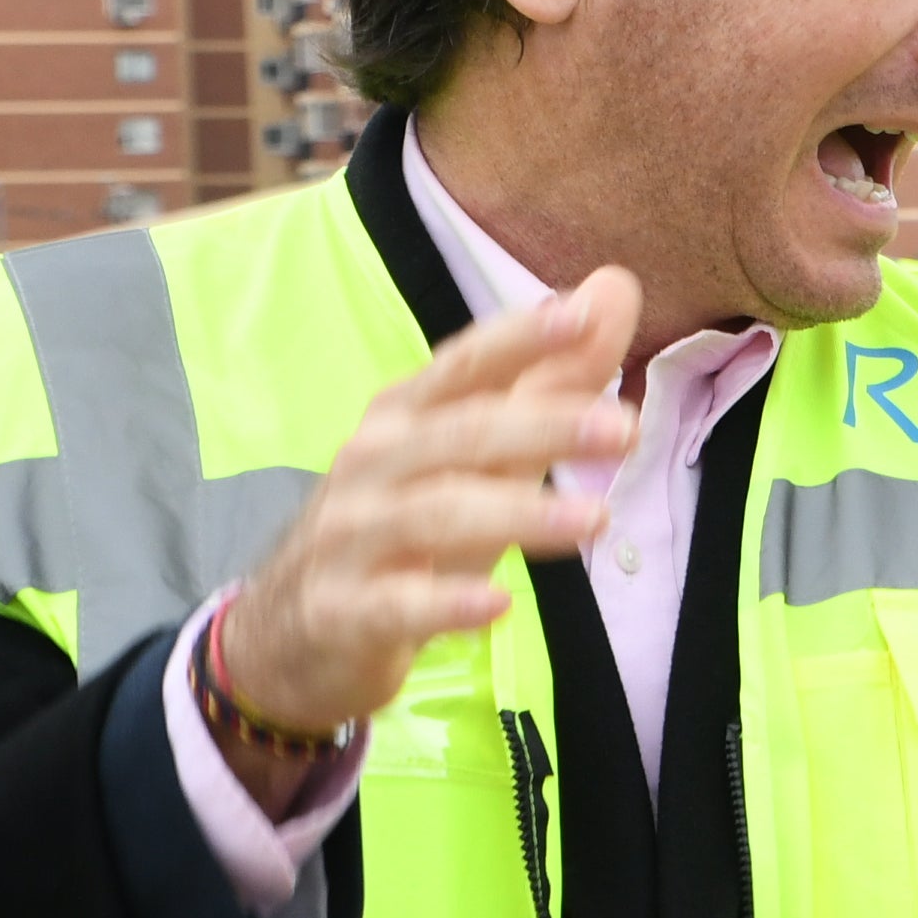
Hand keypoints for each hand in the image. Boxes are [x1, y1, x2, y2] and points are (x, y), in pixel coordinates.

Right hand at [224, 273, 647, 739]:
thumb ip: (551, 378)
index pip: (465, 367)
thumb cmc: (404, 521)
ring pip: (434, 513)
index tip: (583, 314)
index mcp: (407, 415)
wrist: (291, 629)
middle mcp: (373, 463)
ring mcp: (350, 535)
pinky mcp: (342, 610)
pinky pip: (395, 604)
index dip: (519, 338)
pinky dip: (446, 602)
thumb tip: (614, 287)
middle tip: (625, 428)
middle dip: (541, 426)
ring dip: (517, 513)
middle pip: (460, 434)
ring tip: (596, 518)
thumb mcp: (480, 454)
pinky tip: (498, 604)